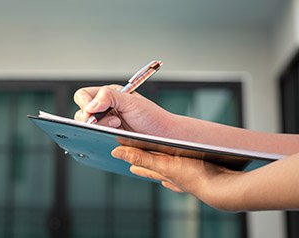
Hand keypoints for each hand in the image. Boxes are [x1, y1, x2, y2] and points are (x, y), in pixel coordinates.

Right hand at [74, 85, 176, 136]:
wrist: (164, 137)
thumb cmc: (152, 117)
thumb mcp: (131, 102)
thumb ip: (109, 97)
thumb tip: (90, 105)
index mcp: (108, 95)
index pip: (83, 95)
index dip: (84, 103)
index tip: (93, 111)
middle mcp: (104, 108)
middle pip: (81, 112)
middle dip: (94, 118)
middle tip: (114, 121)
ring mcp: (105, 124)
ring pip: (86, 127)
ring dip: (100, 128)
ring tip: (117, 127)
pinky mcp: (107, 137)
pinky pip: (93, 138)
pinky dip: (99, 138)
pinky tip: (113, 137)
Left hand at [111, 146, 246, 210]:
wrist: (224, 189)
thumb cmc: (195, 176)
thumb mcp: (164, 164)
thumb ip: (141, 157)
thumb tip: (117, 153)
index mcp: (164, 173)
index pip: (146, 168)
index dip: (136, 164)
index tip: (129, 165)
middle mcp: (175, 178)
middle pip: (157, 171)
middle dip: (148, 168)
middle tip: (138, 167)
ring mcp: (189, 179)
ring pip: (173, 174)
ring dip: (166, 173)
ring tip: (162, 174)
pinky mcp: (204, 177)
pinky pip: (191, 175)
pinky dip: (184, 177)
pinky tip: (184, 177)